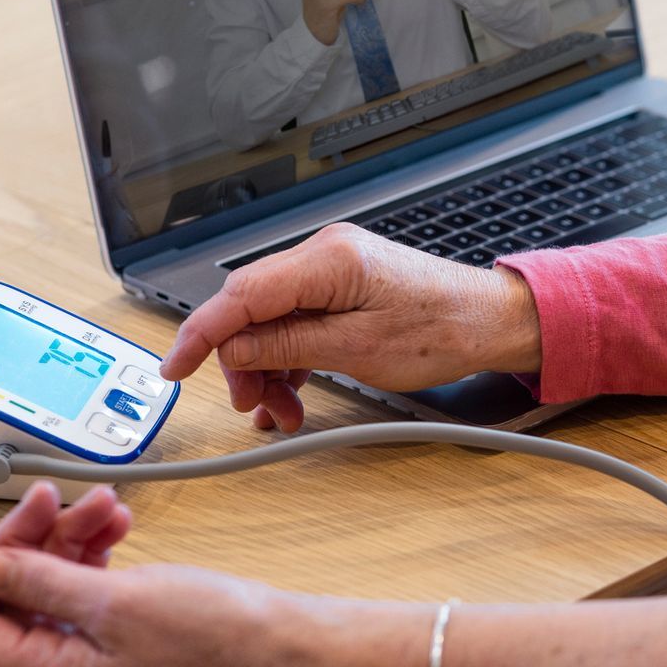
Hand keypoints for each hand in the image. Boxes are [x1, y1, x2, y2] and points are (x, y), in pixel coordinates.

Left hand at [0, 482, 290, 666]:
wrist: (279, 642)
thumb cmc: (213, 637)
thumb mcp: (116, 603)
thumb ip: (43, 583)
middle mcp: (68, 663)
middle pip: (14, 594)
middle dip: (28, 539)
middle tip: (52, 496)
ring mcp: (97, 643)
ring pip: (54, 578)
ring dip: (70, 533)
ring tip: (104, 502)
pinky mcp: (125, 622)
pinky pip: (89, 577)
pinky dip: (96, 543)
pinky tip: (118, 519)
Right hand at [159, 223, 541, 431]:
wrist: (490, 322)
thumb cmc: (442, 329)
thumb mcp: (356, 350)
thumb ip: (286, 347)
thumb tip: (232, 350)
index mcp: (328, 260)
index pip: (240, 294)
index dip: (201, 333)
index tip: (176, 368)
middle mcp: (325, 255)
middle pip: (251, 309)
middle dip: (242, 363)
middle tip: (253, 406)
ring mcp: (333, 270)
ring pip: (270, 321)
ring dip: (267, 368)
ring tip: (283, 411)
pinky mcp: (342, 288)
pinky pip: (296, 322)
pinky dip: (289, 359)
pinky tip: (293, 392)